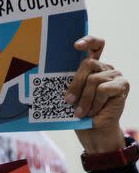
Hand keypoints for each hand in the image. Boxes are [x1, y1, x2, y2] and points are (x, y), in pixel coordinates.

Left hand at [66, 36, 130, 152]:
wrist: (93, 131)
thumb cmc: (78, 112)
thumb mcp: (70, 95)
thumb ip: (68, 82)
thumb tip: (49, 74)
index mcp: (91, 66)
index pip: (95, 45)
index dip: (88, 41)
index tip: (76, 46)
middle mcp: (104, 67)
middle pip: (88, 64)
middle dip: (75, 84)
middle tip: (68, 101)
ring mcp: (115, 75)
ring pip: (94, 79)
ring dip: (84, 99)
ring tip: (81, 112)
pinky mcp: (122, 85)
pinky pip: (104, 89)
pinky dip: (95, 102)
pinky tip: (93, 111)